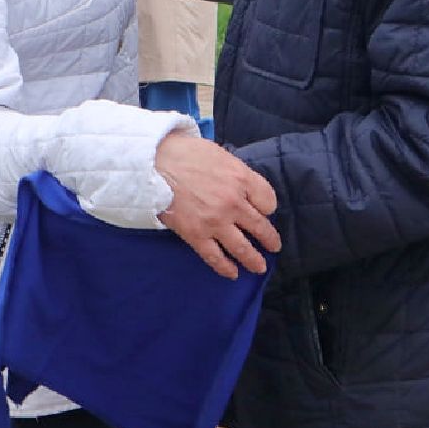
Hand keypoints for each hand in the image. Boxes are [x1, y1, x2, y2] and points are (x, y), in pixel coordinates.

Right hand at [155, 130, 280, 278]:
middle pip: (260, 226)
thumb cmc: (186, 153)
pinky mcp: (196, 235)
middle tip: (274, 246)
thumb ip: (236, 173)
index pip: (268, 201)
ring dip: (254, 260)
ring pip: (242, 248)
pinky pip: (215, 257)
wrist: (155, 162)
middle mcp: (233, 203)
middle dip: (269, 239)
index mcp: (241, 179)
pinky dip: (226, 268)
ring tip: (260, 267)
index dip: (267, 207)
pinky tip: (233, 274)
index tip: (263, 211)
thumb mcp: (220, 155)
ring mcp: (215, 222)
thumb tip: (244, 187)